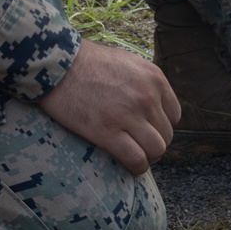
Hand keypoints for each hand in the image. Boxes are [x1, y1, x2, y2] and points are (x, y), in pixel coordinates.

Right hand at [39, 40, 181, 173]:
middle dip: (155, 143)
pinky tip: (131, 166)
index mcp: (154, 79)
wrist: (56, 64)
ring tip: (138, 157)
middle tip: (140, 146)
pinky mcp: (107, 131)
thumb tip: (153, 103)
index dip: (162, 127)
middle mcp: (147, 97)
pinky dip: (137, 167)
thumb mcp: (128, 62)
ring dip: (149, 158)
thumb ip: (145, 82)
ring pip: (156, 149)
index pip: (174, 115)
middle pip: (167, 134)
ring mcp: (128, 115)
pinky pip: (136, 159)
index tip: (148, 131)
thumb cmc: (87, 62)